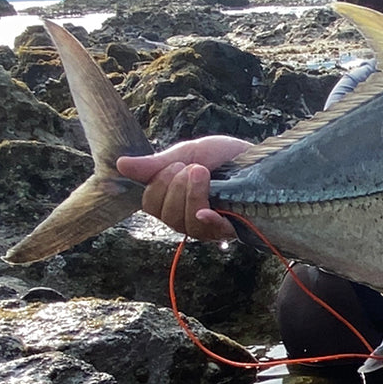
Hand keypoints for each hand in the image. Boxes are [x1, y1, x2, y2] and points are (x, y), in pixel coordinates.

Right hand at [116, 136, 251, 240]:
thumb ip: (156, 164)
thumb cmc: (226, 157)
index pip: (150, 203)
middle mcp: (188, 216)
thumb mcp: (188, 153)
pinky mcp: (230, 228)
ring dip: (191, 194)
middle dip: (174, 186)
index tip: (174, 164)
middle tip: (194, 167)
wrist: (262, 159)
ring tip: (203, 173)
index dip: (157, 185)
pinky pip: (210, 230)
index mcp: (174, 198)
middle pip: (166, 214)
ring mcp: (209, 225)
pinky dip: (205, 218)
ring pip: (185, 222)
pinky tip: (206, 209)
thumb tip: (120, 165)